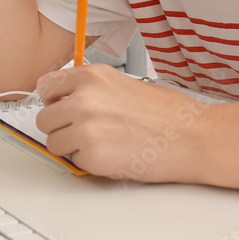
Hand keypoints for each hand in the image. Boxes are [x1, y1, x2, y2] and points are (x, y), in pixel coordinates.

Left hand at [35, 65, 210, 182]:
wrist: (193, 137)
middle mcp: (84, 99)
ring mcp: (86, 128)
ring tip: (101, 144)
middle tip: (83, 132)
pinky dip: (90, 163)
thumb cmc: (169, 114)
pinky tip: (113, 155)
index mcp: (92, 76)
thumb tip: (69, 100)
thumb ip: (92, 90)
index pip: (46, 86)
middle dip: (61, 127)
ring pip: (54, 143)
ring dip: (72, 147)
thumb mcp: (124, 84)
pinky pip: (74, 162)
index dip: (53, 101)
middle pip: (45, 118)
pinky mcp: (93, 157)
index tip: (59, 108)